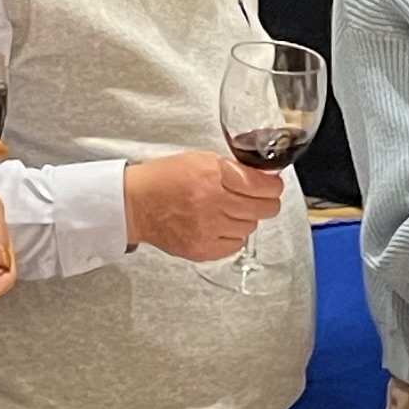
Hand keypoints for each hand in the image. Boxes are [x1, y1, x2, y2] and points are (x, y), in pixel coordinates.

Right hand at [125, 150, 282, 262]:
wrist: (135, 204)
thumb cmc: (163, 179)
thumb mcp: (199, 159)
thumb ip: (232, 168)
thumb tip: (261, 178)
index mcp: (213, 175)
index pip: (262, 186)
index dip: (273, 187)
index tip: (273, 186)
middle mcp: (213, 202)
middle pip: (263, 209)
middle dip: (266, 202)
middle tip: (260, 199)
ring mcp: (208, 228)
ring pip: (250, 227)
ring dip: (246, 218)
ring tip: (230, 211)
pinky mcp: (202, 249)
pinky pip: (235, 245)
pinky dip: (232, 236)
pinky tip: (220, 226)